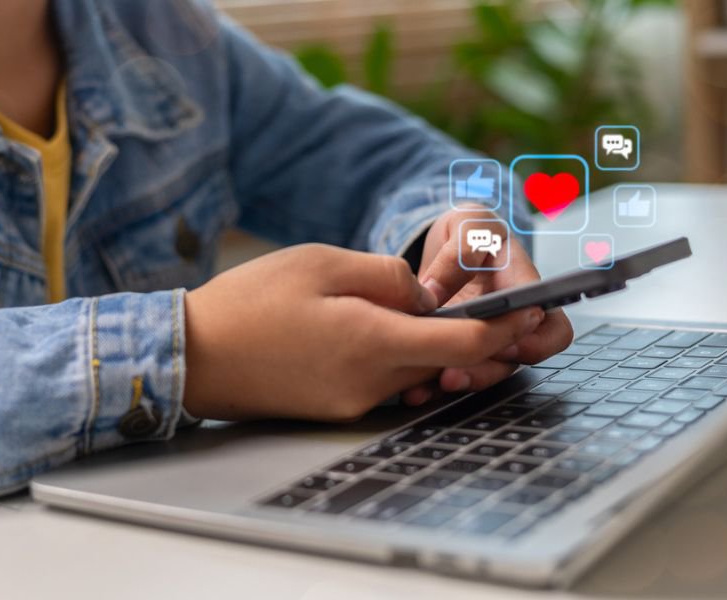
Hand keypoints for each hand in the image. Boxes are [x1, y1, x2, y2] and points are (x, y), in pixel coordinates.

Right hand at [183, 244, 544, 421]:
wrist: (194, 357)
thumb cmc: (251, 303)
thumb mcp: (322, 263)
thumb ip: (387, 277)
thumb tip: (424, 296)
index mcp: (374, 342)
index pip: (466, 345)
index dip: (506, 329)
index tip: (532, 311)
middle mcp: (372, 384)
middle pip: (442, 359)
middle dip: (459, 331)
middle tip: (454, 294)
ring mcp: (354, 404)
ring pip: (412, 368)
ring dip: (417, 340)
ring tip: (379, 303)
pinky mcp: (337, 410)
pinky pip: (382, 380)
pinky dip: (387, 354)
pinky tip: (353, 326)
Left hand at [403, 205, 573, 404]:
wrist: (444, 247)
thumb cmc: (471, 234)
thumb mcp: (470, 224)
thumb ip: (460, 250)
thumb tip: (433, 291)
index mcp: (525, 291)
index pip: (551, 327)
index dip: (535, 343)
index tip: (507, 343)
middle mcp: (509, 323)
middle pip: (514, 362)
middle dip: (485, 371)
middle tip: (454, 372)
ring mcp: (484, 340)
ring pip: (482, 373)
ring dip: (457, 381)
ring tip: (429, 386)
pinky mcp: (456, 350)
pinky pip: (452, 373)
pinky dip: (432, 385)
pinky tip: (413, 389)